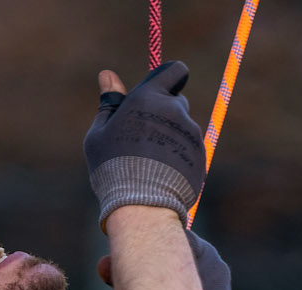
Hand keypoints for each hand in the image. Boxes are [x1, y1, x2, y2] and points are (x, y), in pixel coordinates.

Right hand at [83, 61, 205, 227]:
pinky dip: (181, 159)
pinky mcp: (200, 156)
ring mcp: (191, 134)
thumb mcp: (100, 133)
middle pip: (177, 102)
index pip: (175, 71)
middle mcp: (175, 110)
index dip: (170, 78)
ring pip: (184, 129)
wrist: (141, 206)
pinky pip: (191, 152)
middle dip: (166, 112)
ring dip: (172, 138)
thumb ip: (109, 103)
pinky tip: (164, 175)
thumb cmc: (113, 167)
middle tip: (146, 137)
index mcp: (150, 96)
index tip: (161, 90)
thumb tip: (108, 75)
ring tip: (152, 163)